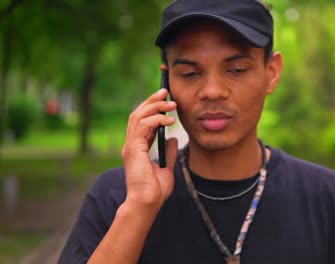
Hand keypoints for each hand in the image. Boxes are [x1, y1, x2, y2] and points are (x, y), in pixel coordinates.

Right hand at [121, 88, 177, 210]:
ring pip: (138, 116)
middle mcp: (132, 144)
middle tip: (166, 91)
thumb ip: (168, 152)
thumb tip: (173, 139)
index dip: (152, 107)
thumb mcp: (166, 168)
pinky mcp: (133, 149)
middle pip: (138, 113)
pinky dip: (156, 119)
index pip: (142, 121)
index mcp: (137, 148)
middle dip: (152, 100)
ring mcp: (130, 146)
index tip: (165, 98)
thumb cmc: (155, 191)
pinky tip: (169, 120)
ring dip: (155, 106)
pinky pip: (143, 126)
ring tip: (170, 103)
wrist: (147, 203)